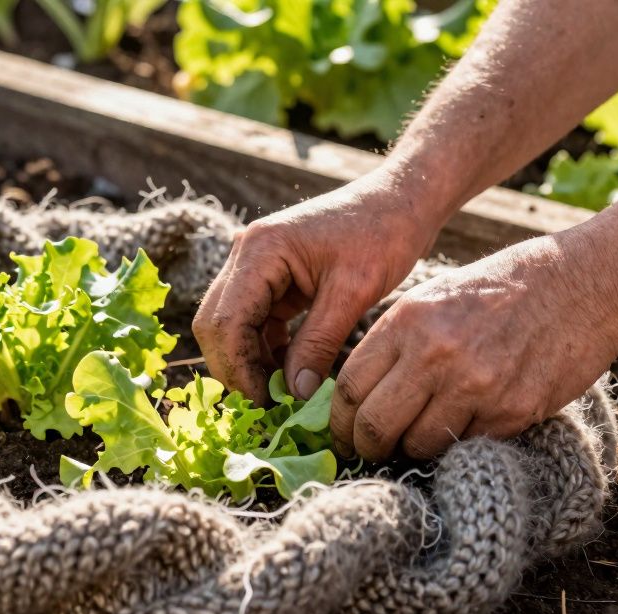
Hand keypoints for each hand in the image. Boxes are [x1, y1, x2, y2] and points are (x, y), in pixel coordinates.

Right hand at [192, 169, 442, 404]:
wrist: (401, 200)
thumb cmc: (383, 233)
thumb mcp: (353, 292)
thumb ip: (319, 343)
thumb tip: (294, 393)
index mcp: (260, 250)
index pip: (226, 321)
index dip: (239, 368)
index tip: (264, 404)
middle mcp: (246, 254)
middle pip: (216, 325)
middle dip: (236, 369)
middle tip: (266, 407)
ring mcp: (254, 265)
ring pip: (231, 327)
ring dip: (250, 362)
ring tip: (282, 396)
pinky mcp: (270, 278)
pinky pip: (254, 323)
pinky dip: (266, 351)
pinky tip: (291, 374)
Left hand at [329, 232, 617, 459]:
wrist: (585, 284)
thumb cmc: (502, 288)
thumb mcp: (434, 296)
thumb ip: (394, 341)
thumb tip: (356, 393)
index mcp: (408, 321)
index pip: (350, 388)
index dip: (339, 420)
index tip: (343, 431)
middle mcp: (436, 355)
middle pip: (375, 426)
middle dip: (366, 446)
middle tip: (369, 450)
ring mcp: (475, 387)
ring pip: (418, 445)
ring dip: (411, 450)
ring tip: (416, 439)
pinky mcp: (512, 413)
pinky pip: (465, 446)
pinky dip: (457, 444)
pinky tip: (462, 427)